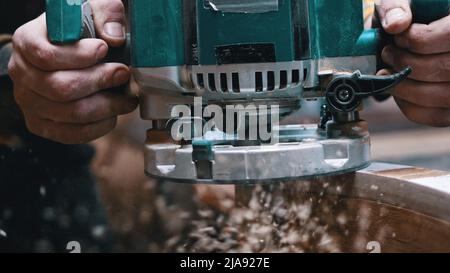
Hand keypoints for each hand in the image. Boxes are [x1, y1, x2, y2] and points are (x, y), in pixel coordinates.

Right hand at [8, 0, 137, 143]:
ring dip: (107, 107)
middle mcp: (22, 73)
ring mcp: (29, 102)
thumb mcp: (93, 11)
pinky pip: (71, 134)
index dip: (80, 56)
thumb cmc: (82, 32)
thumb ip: (106, 16)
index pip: (46, 56)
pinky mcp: (42, 125)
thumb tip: (113, 38)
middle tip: (124, 74)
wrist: (70, 54)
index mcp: (27, 42)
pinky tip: (113, 115)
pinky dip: (99, 127)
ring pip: (71, 113)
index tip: (104, 49)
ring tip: (127, 98)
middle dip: (100, 82)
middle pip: (61, 88)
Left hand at [377, 0, 449, 126]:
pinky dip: (409, 106)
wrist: (413, 40)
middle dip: (406, 63)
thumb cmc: (411, 20)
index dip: (419, 40)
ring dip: (403, 86)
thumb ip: (397, 7)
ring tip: (389, 71)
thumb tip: (396, 24)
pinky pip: (436, 116)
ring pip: (441, 96)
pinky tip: (399, 89)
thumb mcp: (405, 4)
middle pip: (446, 69)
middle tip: (388, 54)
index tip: (399, 37)